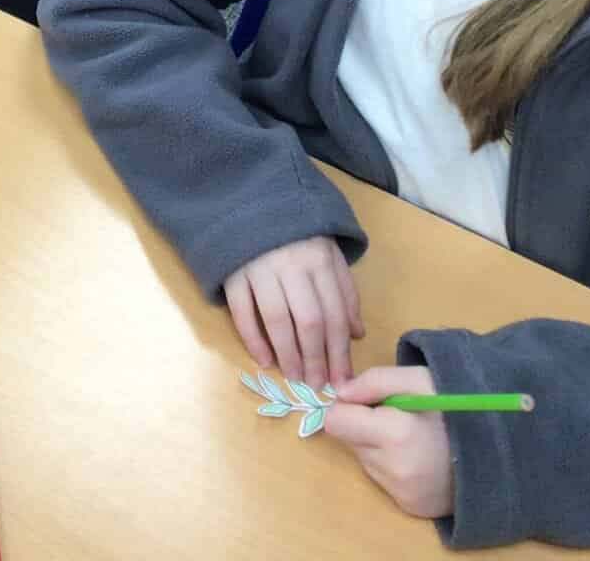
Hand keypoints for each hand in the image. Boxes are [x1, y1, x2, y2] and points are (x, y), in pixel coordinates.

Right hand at [222, 236, 363, 388]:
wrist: (252, 202)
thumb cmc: (297, 235)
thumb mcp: (329, 254)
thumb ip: (344, 292)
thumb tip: (356, 334)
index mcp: (319, 260)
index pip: (334, 314)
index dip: (340, 351)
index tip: (344, 380)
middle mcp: (291, 265)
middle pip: (308, 320)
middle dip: (315, 358)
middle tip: (318, 386)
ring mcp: (260, 268)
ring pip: (276, 319)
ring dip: (287, 354)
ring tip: (295, 378)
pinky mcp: (233, 272)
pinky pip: (242, 311)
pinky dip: (252, 339)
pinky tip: (263, 360)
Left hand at [323, 366, 453, 519]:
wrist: (500, 452)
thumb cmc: (460, 407)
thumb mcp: (420, 379)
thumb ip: (375, 381)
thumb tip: (340, 393)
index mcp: (396, 434)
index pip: (336, 421)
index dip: (348, 406)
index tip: (368, 400)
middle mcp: (395, 470)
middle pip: (349, 440)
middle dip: (364, 425)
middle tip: (399, 417)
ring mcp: (403, 493)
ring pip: (365, 460)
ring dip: (379, 445)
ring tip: (414, 437)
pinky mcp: (410, 507)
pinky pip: (382, 480)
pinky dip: (393, 465)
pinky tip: (419, 457)